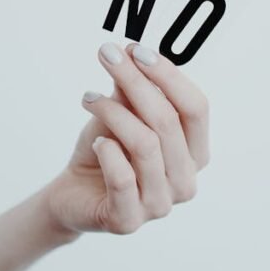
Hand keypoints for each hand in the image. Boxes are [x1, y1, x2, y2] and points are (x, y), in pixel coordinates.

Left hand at [44, 42, 210, 234]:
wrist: (73, 193)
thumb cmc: (107, 151)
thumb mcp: (121, 114)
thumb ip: (131, 90)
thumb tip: (130, 54)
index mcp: (195, 154)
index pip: (196, 108)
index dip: (169, 75)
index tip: (136, 49)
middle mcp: (186, 181)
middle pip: (168, 121)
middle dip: (136, 82)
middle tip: (106, 55)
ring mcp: (160, 205)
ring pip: (145, 145)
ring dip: (114, 113)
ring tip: (89, 98)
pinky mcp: (129, 221)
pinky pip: (122, 178)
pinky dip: (107, 152)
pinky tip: (96, 142)